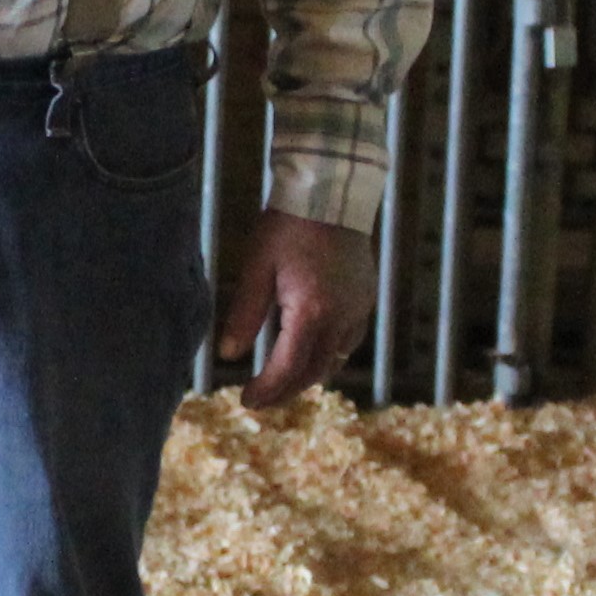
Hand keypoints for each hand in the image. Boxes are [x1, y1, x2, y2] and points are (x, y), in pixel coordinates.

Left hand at [216, 211, 377, 409]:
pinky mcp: (366, 298)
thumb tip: (228, 355)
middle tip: (260, 399)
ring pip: (335, 359)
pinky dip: (327, 354)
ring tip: (280, 381)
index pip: (288, 368)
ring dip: (308, 375)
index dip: (267, 390)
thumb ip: (244, 315)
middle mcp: (342, 317)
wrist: (331, 194)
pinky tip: (308, 351)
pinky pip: (349, 340)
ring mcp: (359, 308)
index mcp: (312, 312)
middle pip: (315, 372)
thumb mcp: (256, 269)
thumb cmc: (287, 227)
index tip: (246, 401)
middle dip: (286, 391)